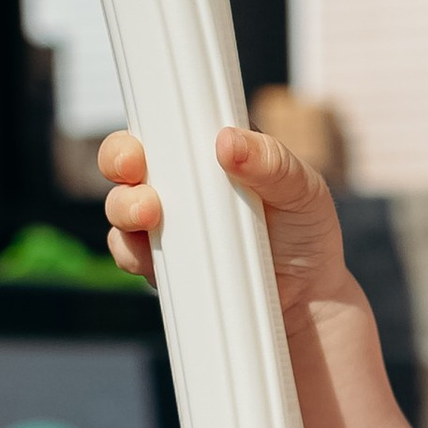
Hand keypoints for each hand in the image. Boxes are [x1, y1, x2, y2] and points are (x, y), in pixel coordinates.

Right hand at [100, 125, 364, 330]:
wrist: (309, 300)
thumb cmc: (305, 233)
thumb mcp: (302, 189)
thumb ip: (272, 162)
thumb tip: (228, 141)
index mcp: (208, 152)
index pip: (163, 127)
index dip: (143, 127)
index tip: (142, 141)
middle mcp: (179, 183)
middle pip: (126, 162)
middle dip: (118, 161)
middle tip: (133, 170)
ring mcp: (167, 224)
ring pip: (122, 208)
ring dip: (124, 209)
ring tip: (149, 215)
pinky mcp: (163, 264)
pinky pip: (131, 254)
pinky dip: (133, 254)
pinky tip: (150, 258)